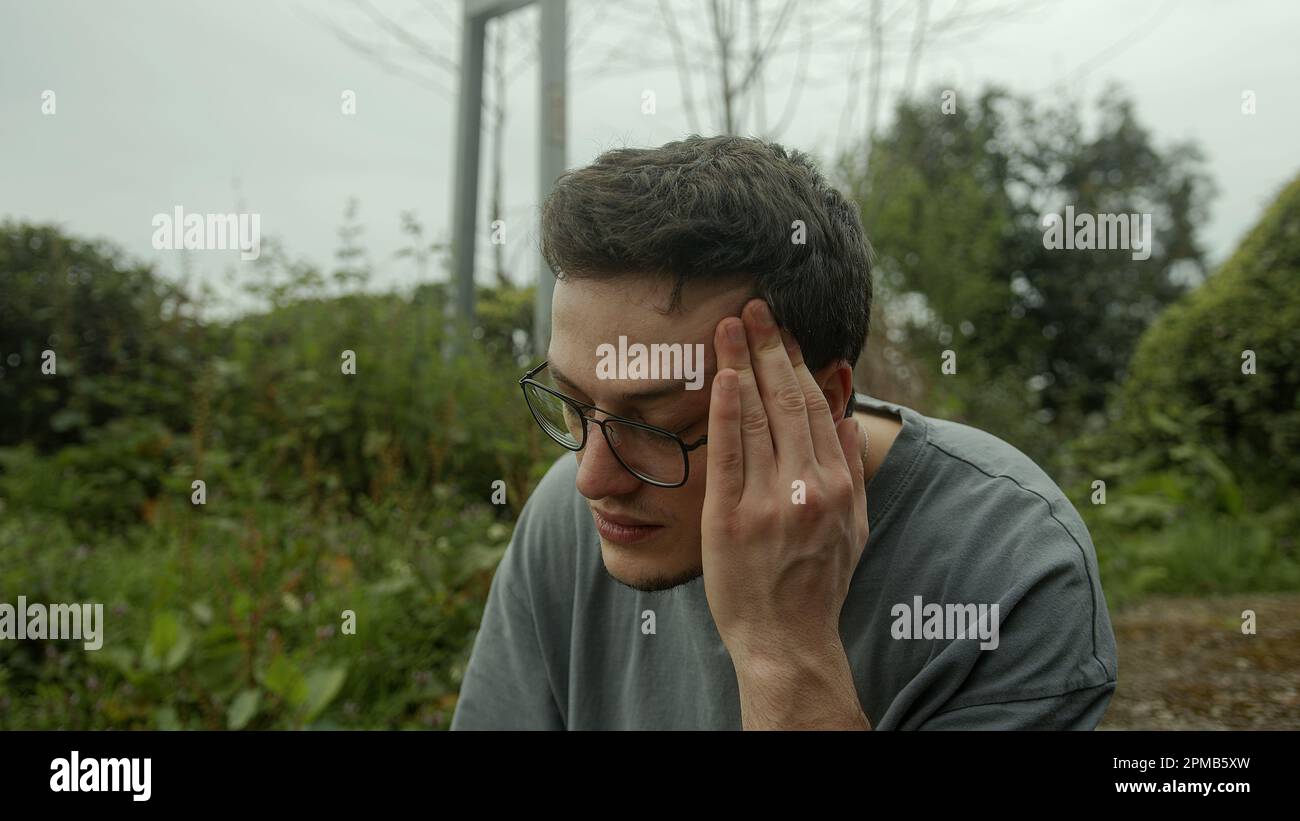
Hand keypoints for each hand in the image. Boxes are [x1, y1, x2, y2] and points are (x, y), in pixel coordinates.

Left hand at [701, 299, 869, 680]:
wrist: (786, 641)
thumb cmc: (817, 584)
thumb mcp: (853, 527)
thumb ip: (849, 468)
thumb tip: (842, 411)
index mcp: (838, 485)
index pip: (816, 407)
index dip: (797, 362)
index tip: (782, 329)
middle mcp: (809, 487)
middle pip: (789, 401)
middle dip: (771, 348)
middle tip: (754, 306)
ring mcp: (769, 502)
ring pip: (758, 417)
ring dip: (744, 364)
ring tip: (731, 324)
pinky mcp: (731, 519)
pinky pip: (728, 452)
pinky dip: (727, 410)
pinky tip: (723, 375)